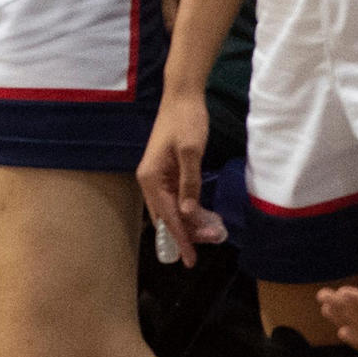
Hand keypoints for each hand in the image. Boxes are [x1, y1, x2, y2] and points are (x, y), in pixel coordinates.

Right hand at [138, 89, 223, 254]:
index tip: (190, 259)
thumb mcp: (190, 152)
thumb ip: (189, 183)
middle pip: (166, 217)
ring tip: (208, 235)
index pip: (168, 216)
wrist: (182, 97)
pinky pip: (175, 198)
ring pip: (171, 209)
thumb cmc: (185, 121)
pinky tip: (201, 218)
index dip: (181, 239)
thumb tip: (188, 213)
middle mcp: (149, 181)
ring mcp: (157, 177)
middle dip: (185, 235)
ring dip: (187, 224)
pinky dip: (187, 210)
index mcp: (150, 178)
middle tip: (206, 246)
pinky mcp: (167, 173)